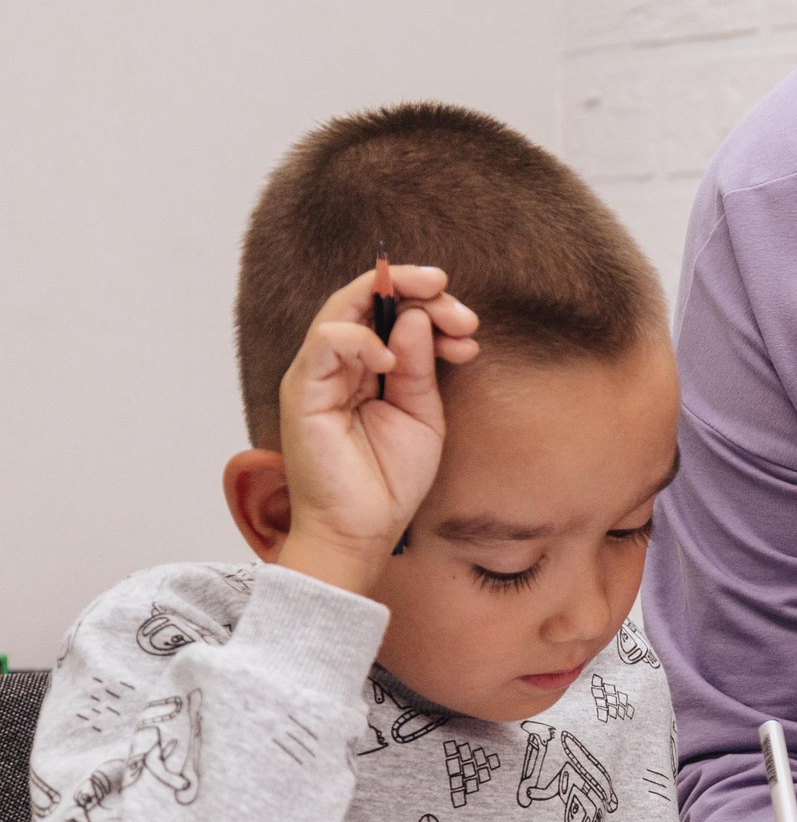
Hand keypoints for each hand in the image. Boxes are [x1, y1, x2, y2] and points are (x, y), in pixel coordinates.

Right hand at [275, 264, 479, 593]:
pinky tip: (392, 361)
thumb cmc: (390, 478)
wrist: (364, 530)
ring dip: (400, 303)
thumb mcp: (423, 413)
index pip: (389, 310)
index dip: (428, 303)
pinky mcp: (302, 392)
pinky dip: (362, 338)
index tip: (468, 322)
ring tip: (446, 327)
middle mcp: (339, 364)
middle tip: (462, 313)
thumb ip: (422, 366)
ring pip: (345, 307)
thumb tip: (418, 315)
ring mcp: (318, 374)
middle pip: (367, 298)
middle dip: (419, 291)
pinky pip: (326, 341)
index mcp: (368, 367)